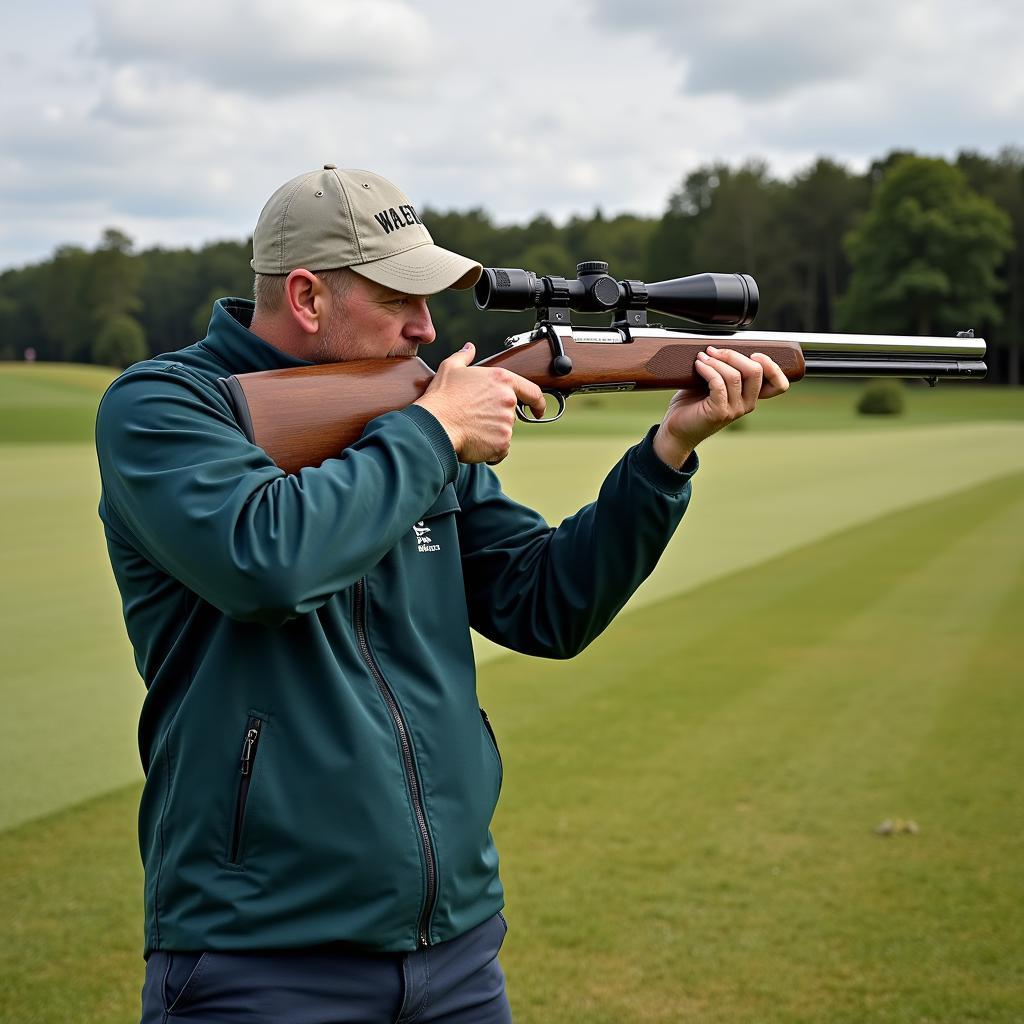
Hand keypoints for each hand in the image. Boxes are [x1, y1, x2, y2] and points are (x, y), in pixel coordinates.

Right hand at [413, 343, 545, 464]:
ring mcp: (507, 423)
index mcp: (502, 380)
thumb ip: (464, 356)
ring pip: (505, 432)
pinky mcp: (502, 443)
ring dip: (492, 433)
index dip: (538, 402)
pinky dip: (490, 449)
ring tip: (470, 428)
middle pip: (512, 414)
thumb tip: (469, 348)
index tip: (537, 409)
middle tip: (475, 417)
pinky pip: (500, 449)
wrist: (434, 425)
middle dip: (498, 417)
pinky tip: (473, 442)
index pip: (532, 391)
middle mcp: (508, 401)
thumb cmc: (441, 397)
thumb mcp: (450, 368)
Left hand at [653, 346, 790, 467]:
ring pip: (734, 375)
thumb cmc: (693, 404)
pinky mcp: (718, 412)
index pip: (779, 385)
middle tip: (714, 351)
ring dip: (716, 361)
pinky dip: (708, 369)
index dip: (772, 366)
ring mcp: (734, 410)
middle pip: (755, 371)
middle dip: (734, 354)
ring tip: (702, 357)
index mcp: (750, 397)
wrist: (676, 429)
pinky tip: (699, 365)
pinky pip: (718, 383)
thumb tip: (723, 346)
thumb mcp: (715, 384)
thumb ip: (726, 370)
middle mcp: (747, 405)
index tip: (754, 354)